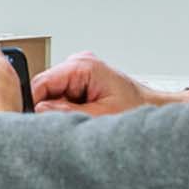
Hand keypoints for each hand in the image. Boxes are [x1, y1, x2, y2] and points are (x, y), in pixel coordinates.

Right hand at [31, 52, 188, 115]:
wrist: (154, 109)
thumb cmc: (137, 108)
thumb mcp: (102, 116)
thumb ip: (69, 113)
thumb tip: (39, 111)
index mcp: (83, 65)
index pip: (41, 82)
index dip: (34, 104)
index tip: (35, 123)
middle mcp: (78, 64)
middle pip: (44, 89)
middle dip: (51, 110)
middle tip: (71, 124)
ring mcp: (78, 72)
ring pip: (51, 95)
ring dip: (61, 112)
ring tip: (84, 120)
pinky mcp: (80, 82)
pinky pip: (61, 98)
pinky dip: (68, 111)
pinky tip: (84, 116)